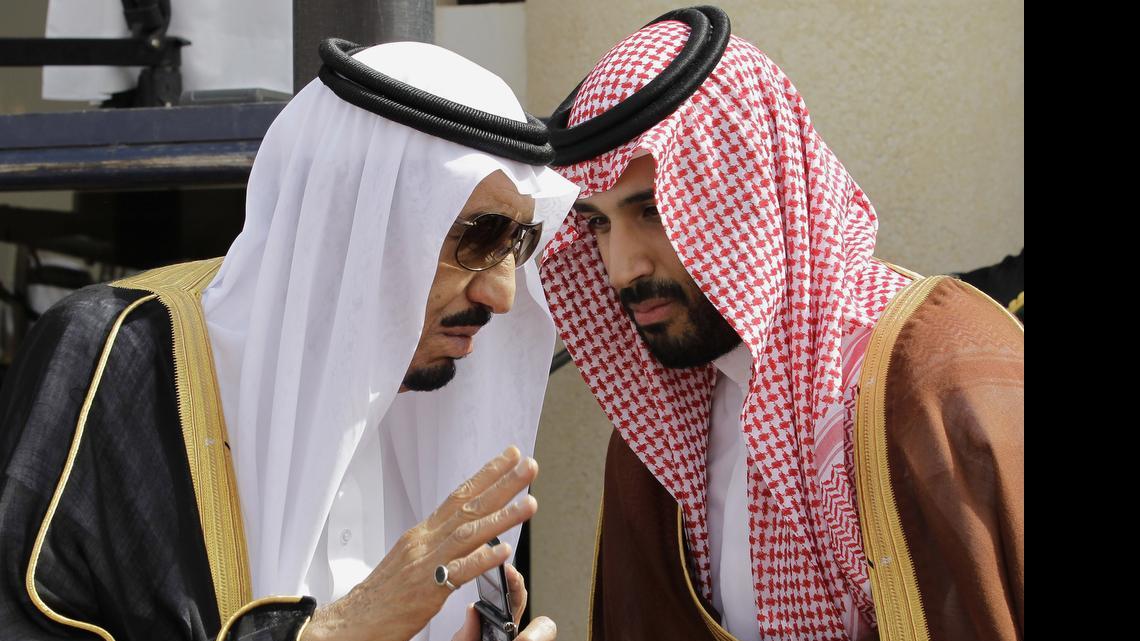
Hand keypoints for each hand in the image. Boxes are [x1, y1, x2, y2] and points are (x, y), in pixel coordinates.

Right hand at [301, 446, 539, 640]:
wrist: (351, 622)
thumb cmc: (381, 597)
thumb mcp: (411, 560)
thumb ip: (439, 545)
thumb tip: (469, 534)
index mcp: (422, 534)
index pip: (459, 495)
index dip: (486, 474)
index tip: (511, 456)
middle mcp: (424, 541)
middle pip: (468, 506)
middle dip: (502, 483)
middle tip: (528, 465)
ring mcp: (425, 563)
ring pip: (469, 533)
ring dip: (502, 516)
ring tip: (529, 503)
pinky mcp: (425, 591)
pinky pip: (458, 572)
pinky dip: (481, 559)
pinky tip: (503, 550)